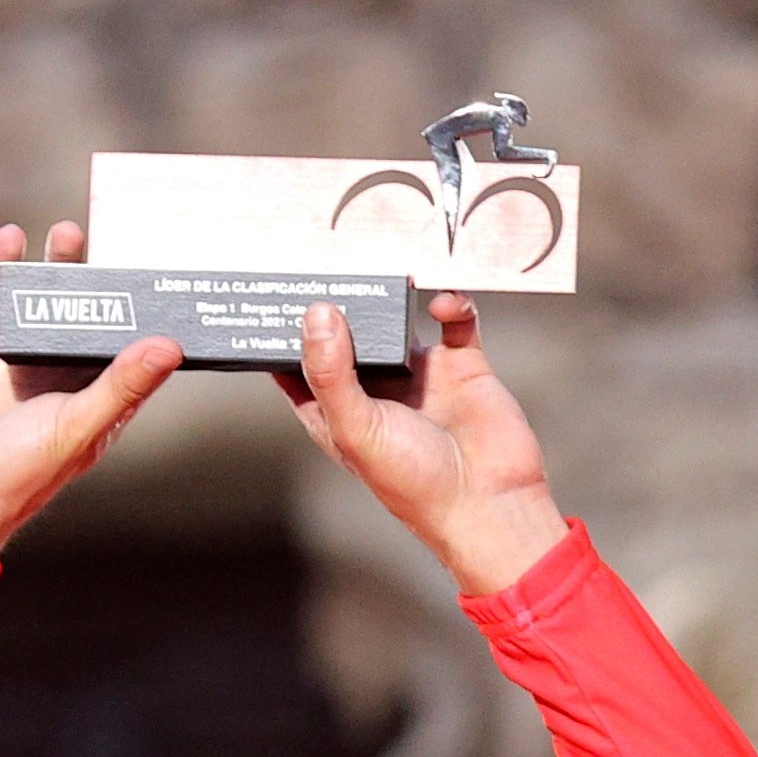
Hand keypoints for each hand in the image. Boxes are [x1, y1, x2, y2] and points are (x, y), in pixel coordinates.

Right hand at [0, 223, 183, 568]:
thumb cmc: (15, 478)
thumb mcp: (77, 427)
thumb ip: (121, 386)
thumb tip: (169, 346)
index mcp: (94, 404)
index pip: (131, 354)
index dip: (148, 319)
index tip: (167, 277)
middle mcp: (59, 382)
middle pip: (87, 319)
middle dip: (99, 281)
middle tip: (113, 239)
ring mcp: (17, 367)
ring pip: (41, 306)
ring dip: (55, 269)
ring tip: (69, 231)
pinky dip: (1, 271)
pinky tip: (12, 236)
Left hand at [281, 293, 568, 601]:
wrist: (489, 501)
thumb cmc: (413, 481)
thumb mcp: (356, 428)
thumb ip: (332, 372)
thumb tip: (318, 312)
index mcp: (336, 410)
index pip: (297, 364)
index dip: (282, 332)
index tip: (268, 292)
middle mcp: (374, 388)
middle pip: (346, 331)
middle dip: (339, 299)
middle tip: (328, 254)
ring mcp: (418, 373)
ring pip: (398, 318)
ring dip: (394, 293)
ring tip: (387, 267)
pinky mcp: (462, 364)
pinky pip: (455, 319)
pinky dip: (450, 302)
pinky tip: (441, 301)